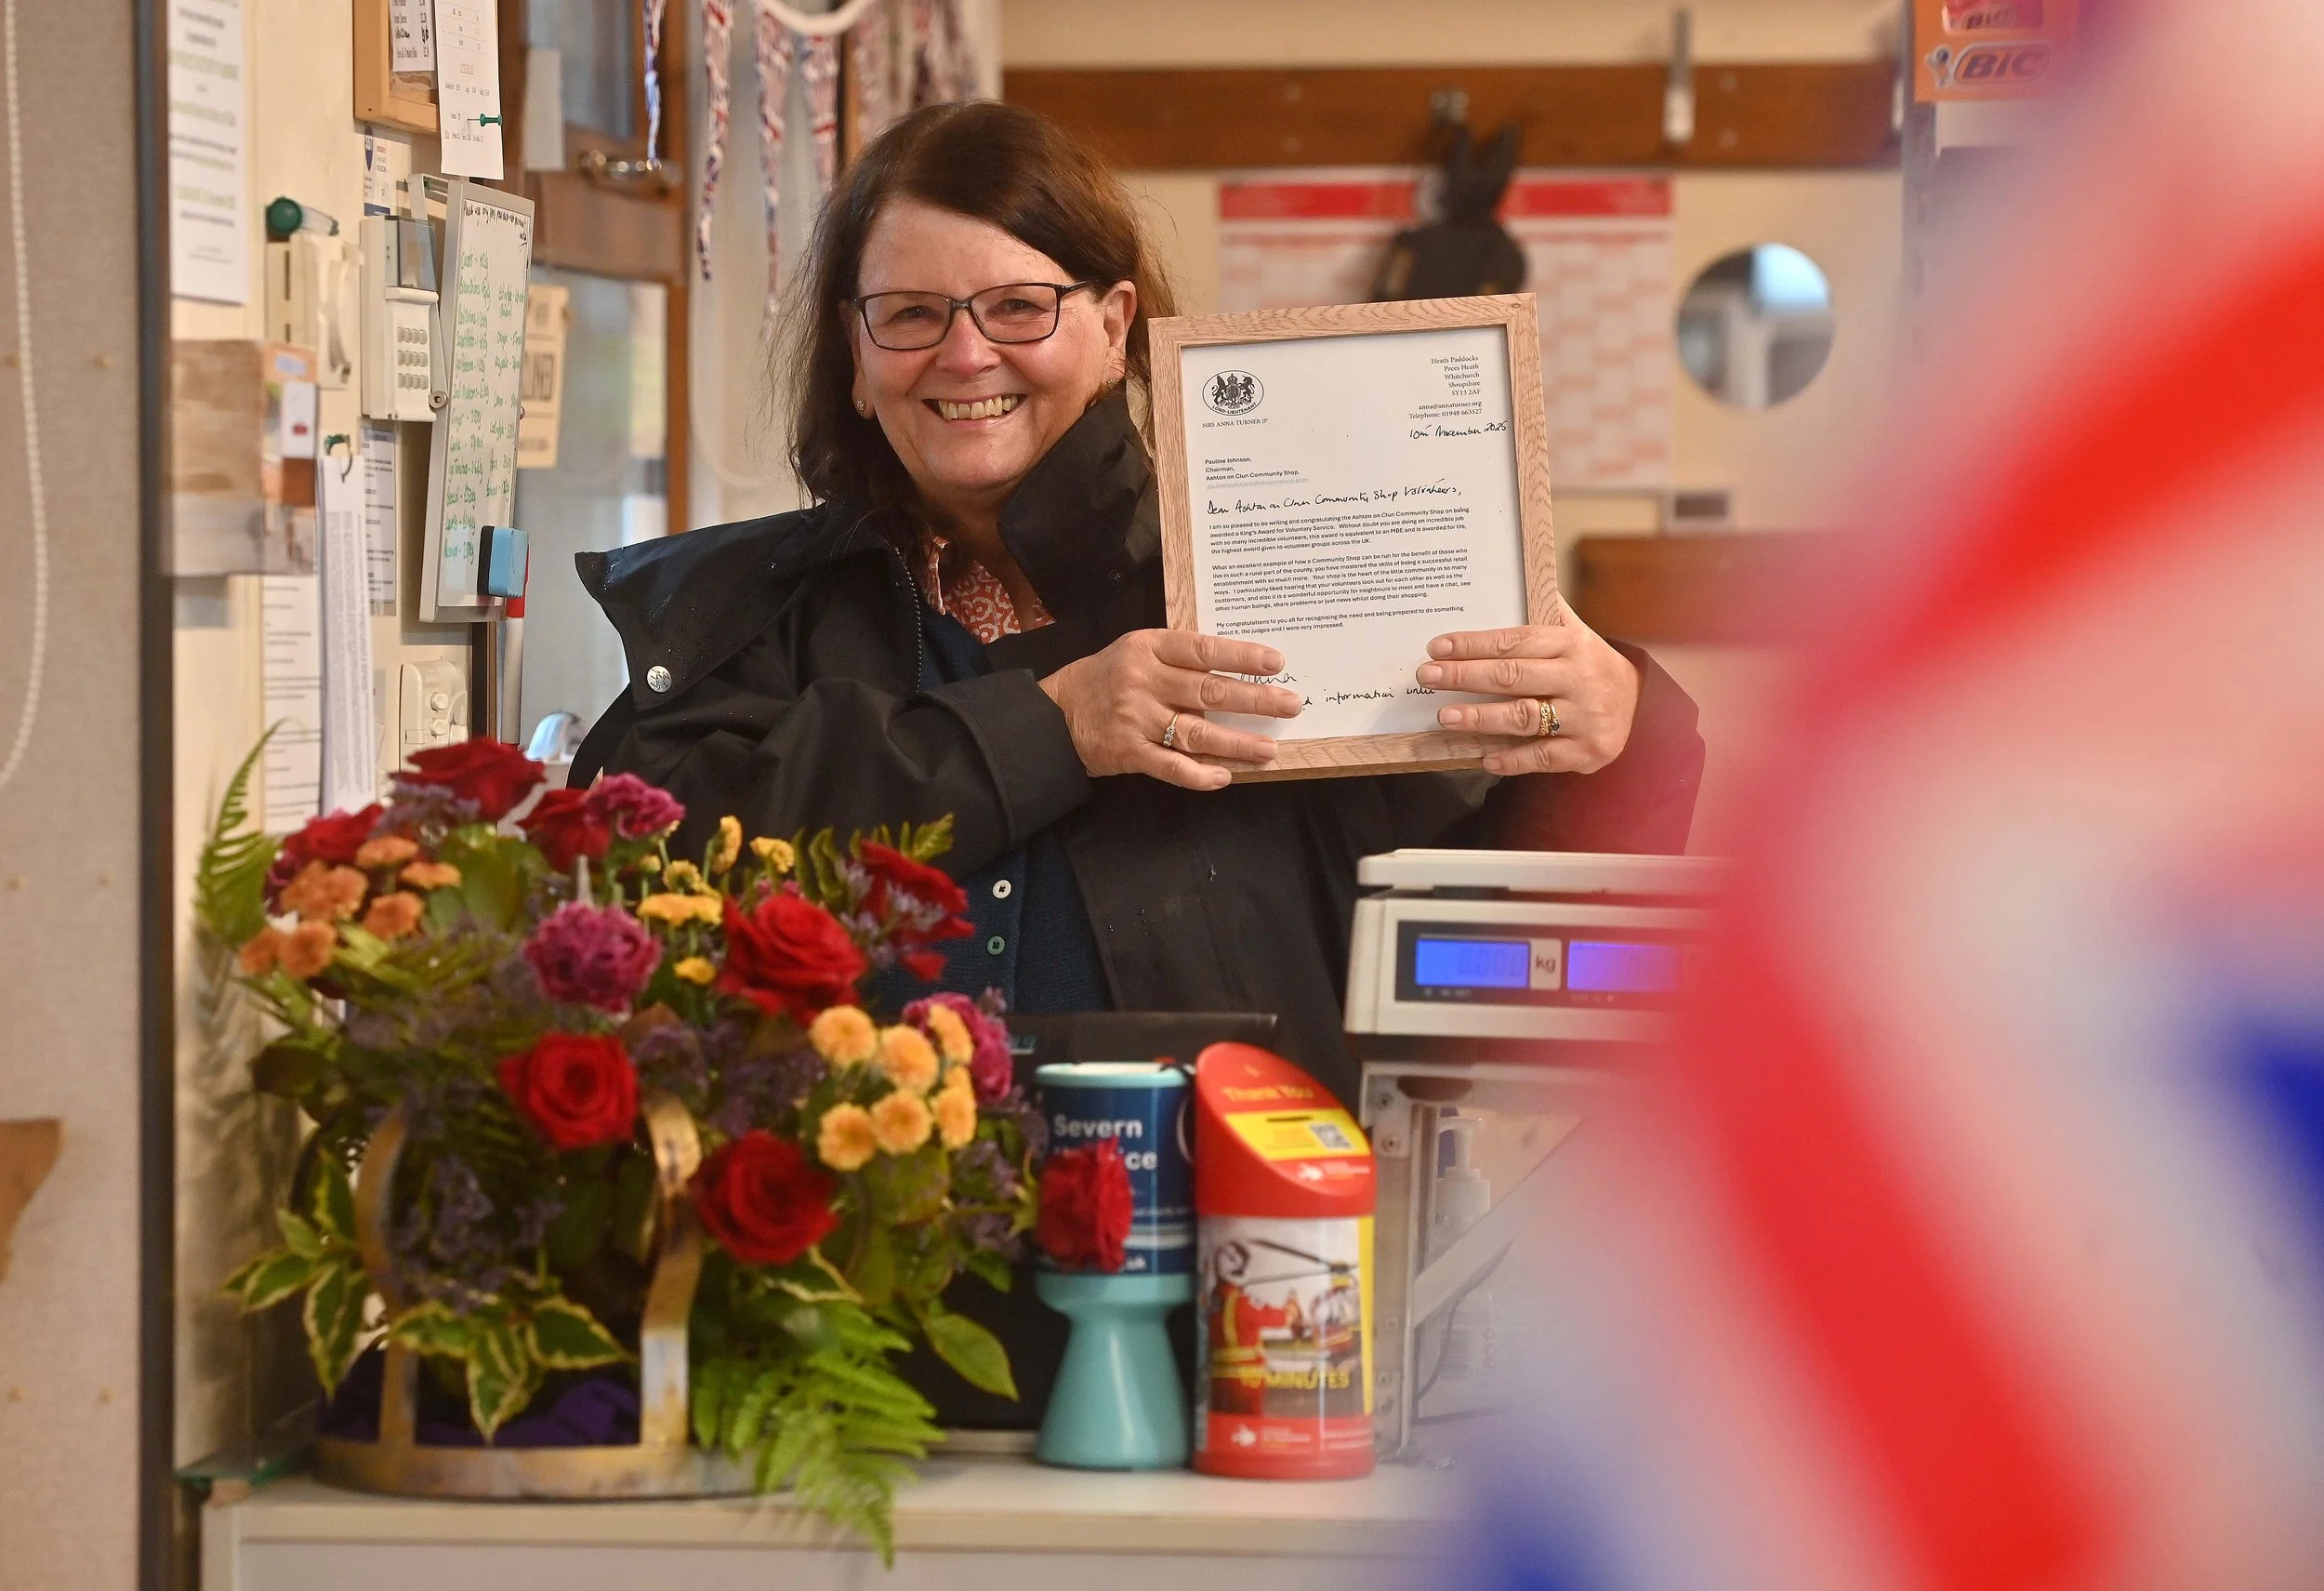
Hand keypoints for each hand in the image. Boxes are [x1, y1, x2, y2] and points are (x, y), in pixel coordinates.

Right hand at [1039, 630, 1301, 790]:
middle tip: (1290, 704)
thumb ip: (1178, 657)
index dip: (1241, 657)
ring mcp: (1136, 719)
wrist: (1054, 715)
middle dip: (1255, 700)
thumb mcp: (1136, 652)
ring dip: (1237, 743)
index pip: (1203, 650)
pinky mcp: (1129, 753)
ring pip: (1196, 732)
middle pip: (1208, 691)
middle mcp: (1144, 681)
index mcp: (1148, 648)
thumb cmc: (1105, 679)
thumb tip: (1236, 670)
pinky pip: (1170, 767)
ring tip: (1270, 749)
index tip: (1276, 663)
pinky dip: (1198, 774)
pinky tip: (1224, 777)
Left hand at [1416, 601, 1639, 774]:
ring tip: (1445, 716)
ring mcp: (1585, 716)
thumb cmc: (1590, 665)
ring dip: (1480, 718)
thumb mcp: (1575, 633)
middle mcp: (1579, 678)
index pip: (1515, 641)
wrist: (1641, 704)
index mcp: (1571, 644)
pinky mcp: (1588, 751)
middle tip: (1427, 676)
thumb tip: (1512, 577)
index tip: (1437, 647)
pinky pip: (1543, 757)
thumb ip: (1545, 612)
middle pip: (1513, 677)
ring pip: (1524, 717)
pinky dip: (1512, 760)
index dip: (1473, 645)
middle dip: (1465, 676)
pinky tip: (1484, 758)